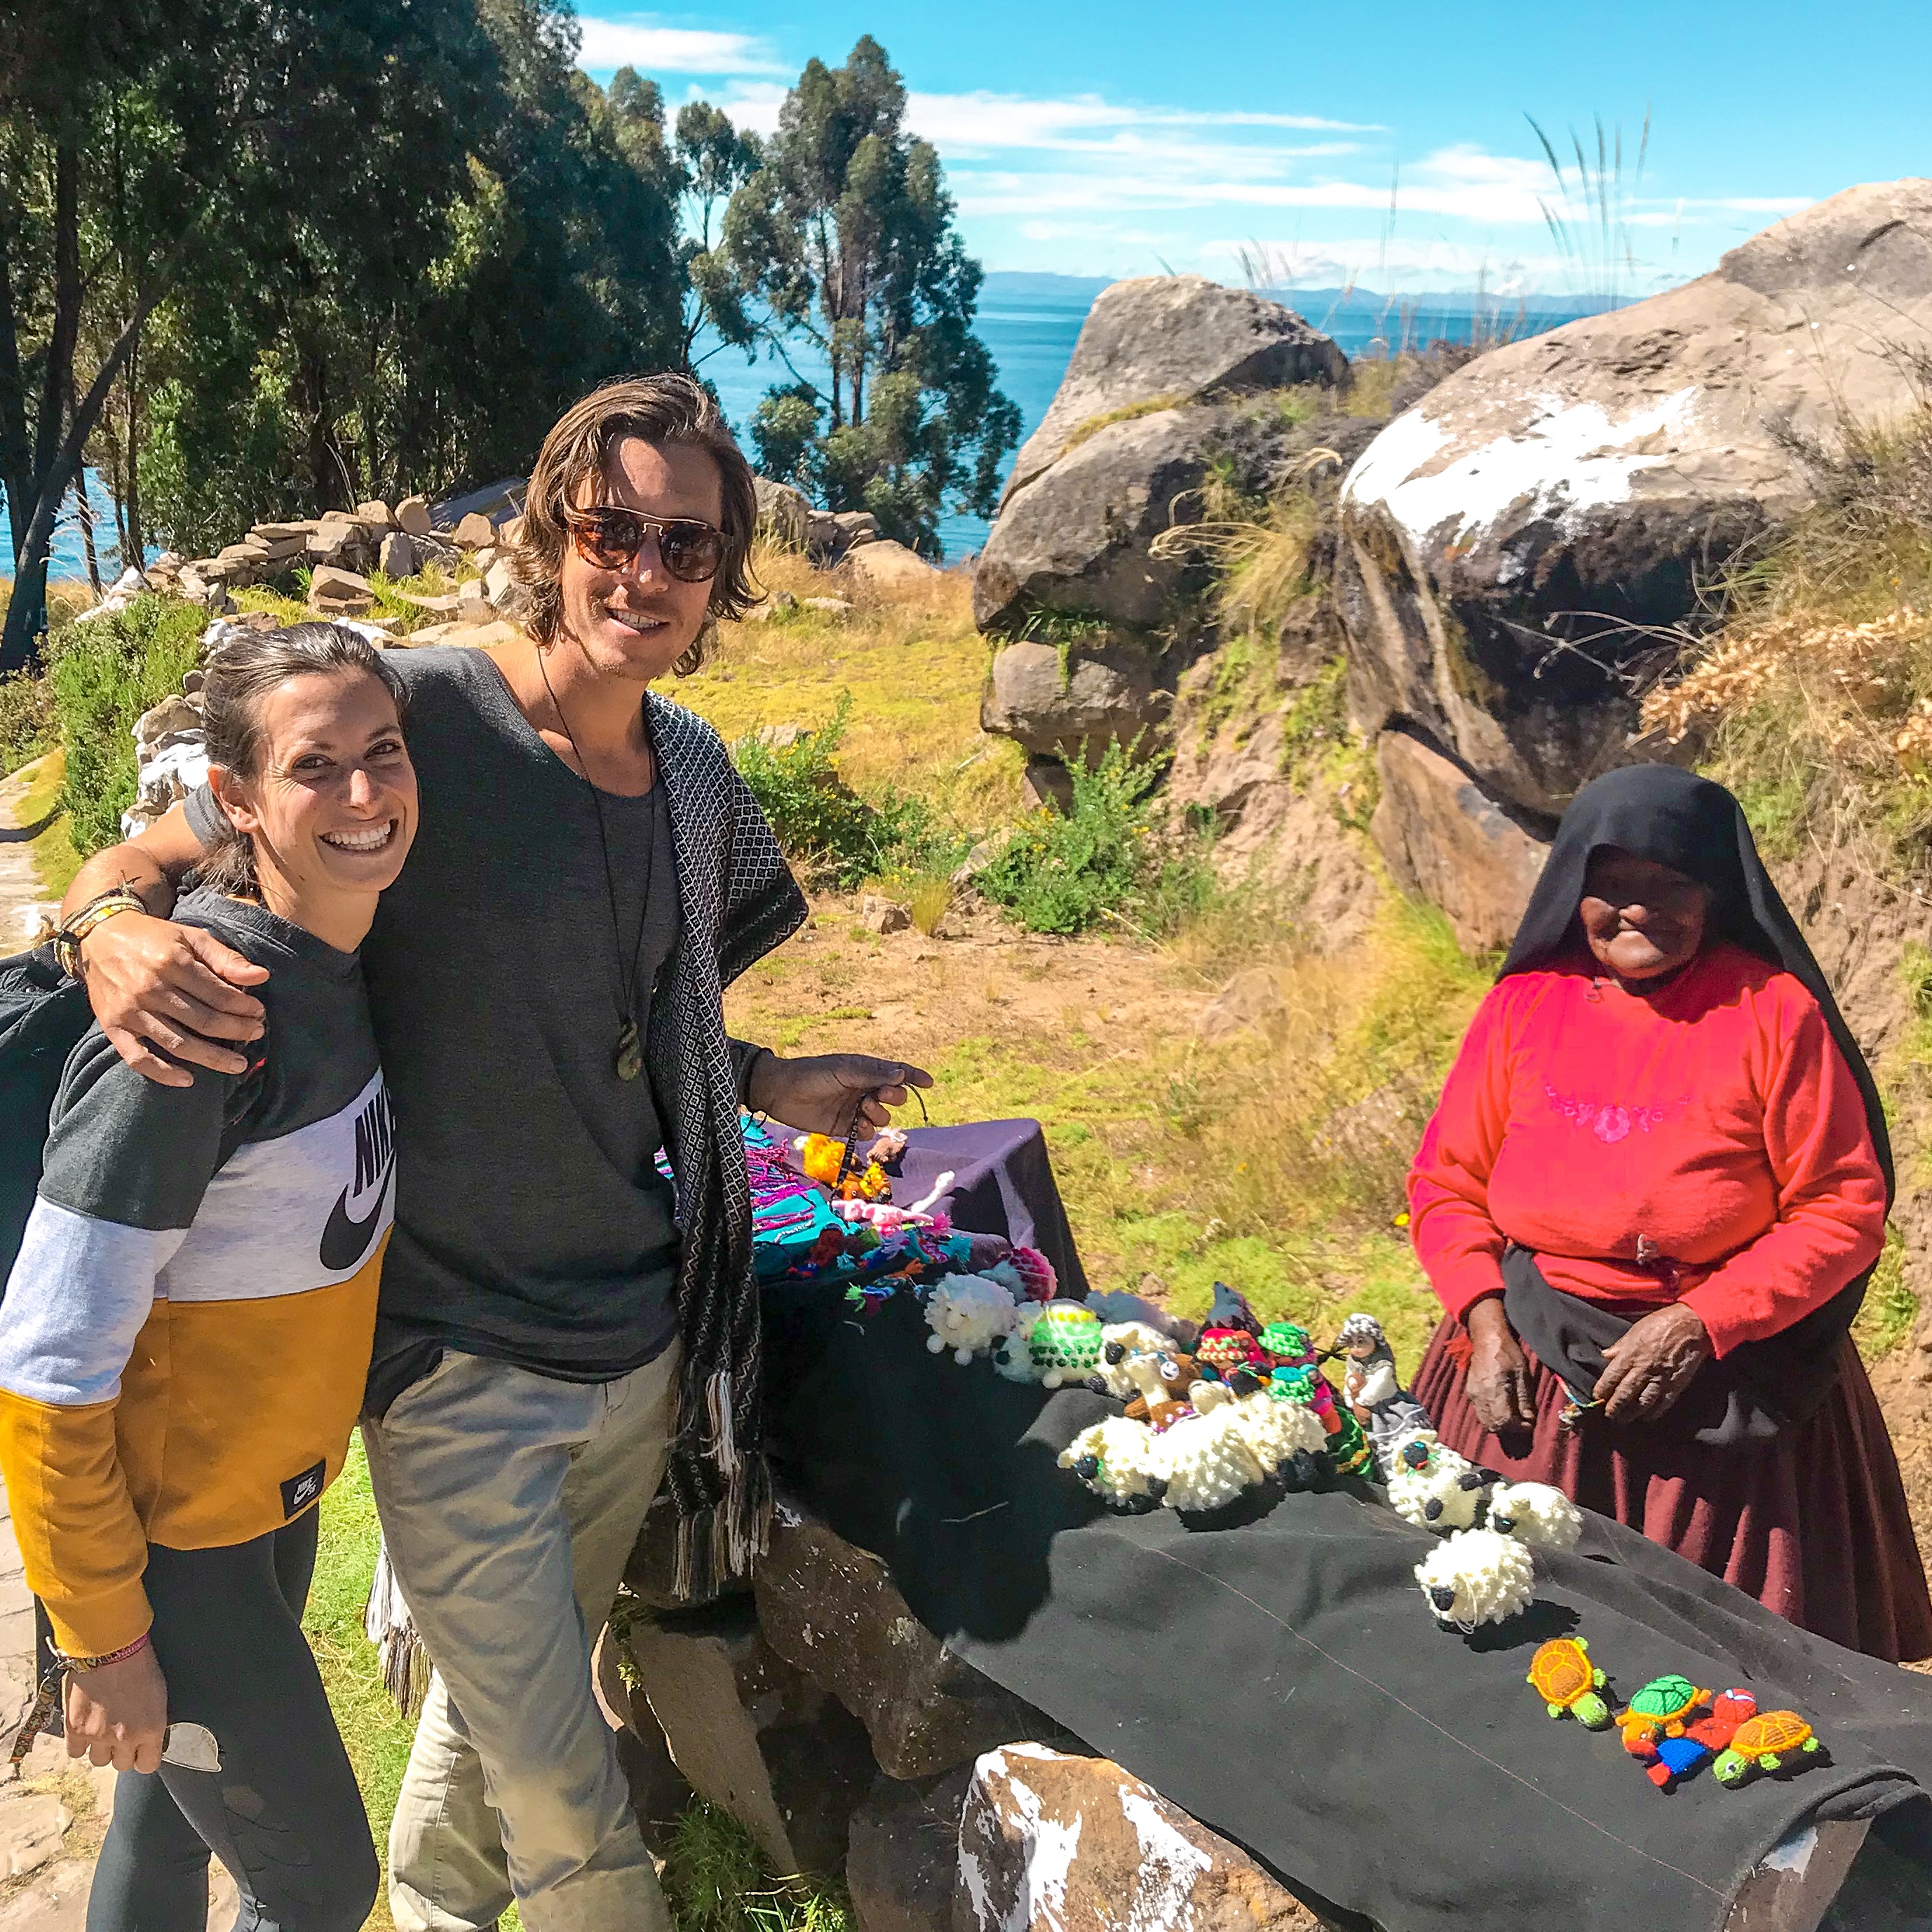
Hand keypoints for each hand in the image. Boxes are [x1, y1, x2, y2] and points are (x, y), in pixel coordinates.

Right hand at [64, 1644, 167, 1772]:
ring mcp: (98, 1736)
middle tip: (121, 1733)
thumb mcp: (159, 1694)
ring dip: (101, 1748)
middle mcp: (125, 1737)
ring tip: (103, 1727)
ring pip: (98, 1761)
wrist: (110, 1648)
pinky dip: (79, 1743)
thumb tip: (148, 1738)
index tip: (142, 1749)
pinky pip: (75, 1753)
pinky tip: (86, 1727)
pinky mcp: (75, 1730)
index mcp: (151, 1728)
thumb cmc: (139, 1663)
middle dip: (122, 1751)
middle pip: (122, 1765)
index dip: (144, 1757)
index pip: (148, 1765)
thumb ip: (152, 1722)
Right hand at [78, 913, 268, 1087]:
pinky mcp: (112, 1027)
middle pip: (203, 1021)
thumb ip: (226, 958)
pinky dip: (162, 1073)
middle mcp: (150, 989)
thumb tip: (262, 977)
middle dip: (236, 1031)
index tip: (259, 1012)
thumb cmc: (153, 937)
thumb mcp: (191, 937)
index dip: (244, 1007)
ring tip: (237, 1065)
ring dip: (212, 1058)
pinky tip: (188, 1080)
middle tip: (256, 1034)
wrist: (98, 937)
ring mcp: (130, 1011)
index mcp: (172, 963)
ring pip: (178, 1043)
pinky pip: (138, 1058)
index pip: (219, 995)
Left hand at [746, 1051, 932, 1135]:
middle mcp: (863, 1089)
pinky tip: (855, 1125)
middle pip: (895, 1096)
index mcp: (865, 1070)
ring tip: (862, 1110)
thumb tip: (901, 1075)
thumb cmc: (811, 1074)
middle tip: (879, 1095)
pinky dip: (865, 1131)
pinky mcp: (843, 1127)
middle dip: (894, 1097)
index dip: (914, 1076)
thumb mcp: (843, 1070)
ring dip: (878, 1115)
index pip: (896, 1072)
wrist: (780, 1092)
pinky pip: (865, 1133)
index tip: (929, 1083)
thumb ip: (872, 1074)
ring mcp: (854, 1109)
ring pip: (882, 1117)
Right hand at [1464, 1297, 1537, 1433]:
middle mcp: (1481, 1396)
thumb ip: (1525, 1399)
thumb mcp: (1523, 1374)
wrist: (1486, 1338)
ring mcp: (1473, 1395)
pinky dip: (1492, 1417)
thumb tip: (1528, 1419)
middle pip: (1494, 1426)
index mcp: (1495, 1390)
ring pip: (1486, 1422)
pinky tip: (1502, 1408)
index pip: (1506, 1422)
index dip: (1520, 1428)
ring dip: (1500, 1424)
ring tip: (1513, 1416)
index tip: (1529, 1423)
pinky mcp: (1470, 1392)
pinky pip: (1480, 1413)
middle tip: (1522, 1421)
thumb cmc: (1508, 1353)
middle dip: (1510, 1429)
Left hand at [1594, 1303, 1712, 1422]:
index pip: (1611, 1378)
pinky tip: (1647, 1417)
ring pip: (1642, 1403)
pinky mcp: (1676, 1385)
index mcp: (1631, 1355)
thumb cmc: (1661, 1323)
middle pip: (1624, 1394)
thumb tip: (1605, 1355)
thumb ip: (1620, 1346)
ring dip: (1631, 1414)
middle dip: (1614, 1407)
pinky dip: (1654, 1413)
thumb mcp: (1635, 1330)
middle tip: (1608, 1415)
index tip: (1597, 1397)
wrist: (1692, 1326)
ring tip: (1623, 1420)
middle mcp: (1643, 1369)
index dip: (1602, 1390)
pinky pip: (1663, 1404)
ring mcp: (1660, 1379)